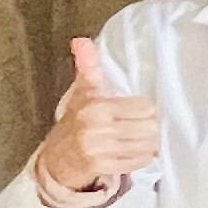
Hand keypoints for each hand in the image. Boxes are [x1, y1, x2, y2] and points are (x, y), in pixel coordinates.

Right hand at [36, 36, 160, 197]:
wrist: (56, 158)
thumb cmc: (76, 120)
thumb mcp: (83, 91)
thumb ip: (89, 65)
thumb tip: (81, 40)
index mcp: (97, 106)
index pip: (146, 107)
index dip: (148, 110)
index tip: (143, 110)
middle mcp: (97, 127)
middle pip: (150, 127)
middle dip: (151, 128)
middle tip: (145, 126)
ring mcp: (99, 149)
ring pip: (147, 146)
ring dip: (149, 144)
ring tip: (142, 139)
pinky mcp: (101, 167)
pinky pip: (138, 162)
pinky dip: (141, 158)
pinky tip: (135, 152)